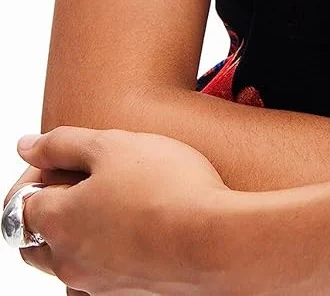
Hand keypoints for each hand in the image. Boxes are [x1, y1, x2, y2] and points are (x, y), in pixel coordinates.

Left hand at [4, 125, 232, 293]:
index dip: (40, 171)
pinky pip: (102, 271)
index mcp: (57, 223)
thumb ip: (62, 143)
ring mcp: (98, 284)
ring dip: (81, 229)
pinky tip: (143, 221)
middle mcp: (68, 262)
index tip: (68, 155)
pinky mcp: (128, 293)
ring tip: (120, 197)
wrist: (214, 241)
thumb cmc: (166, 188)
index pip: (21, 200)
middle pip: (36, 239)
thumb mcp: (112, 144)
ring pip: (70, 257)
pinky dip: (110, 247)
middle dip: (51, 208)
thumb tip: (27, 146)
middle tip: (86, 179)